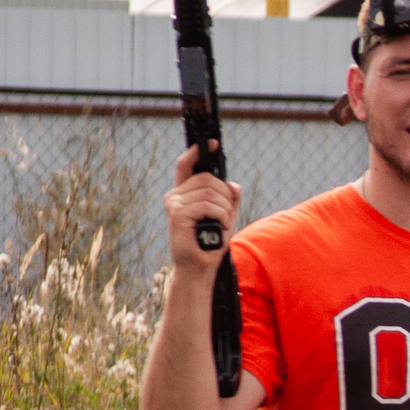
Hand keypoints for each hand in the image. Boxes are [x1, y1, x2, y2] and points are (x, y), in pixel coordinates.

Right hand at [163, 144, 242, 274]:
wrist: (199, 267)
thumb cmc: (210, 244)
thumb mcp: (225, 217)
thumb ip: (229, 200)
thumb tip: (234, 185)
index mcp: (183, 193)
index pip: (186, 165)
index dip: (198, 152)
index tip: (213, 142)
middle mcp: (175, 195)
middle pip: (208, 179)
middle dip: (226, 196)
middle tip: (226, 216)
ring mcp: (174, 203)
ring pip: (211, 192)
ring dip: (225, 210)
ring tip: (221, 225)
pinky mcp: (177, 213)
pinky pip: (209, 205)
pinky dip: (221, 216)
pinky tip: (218, 227)